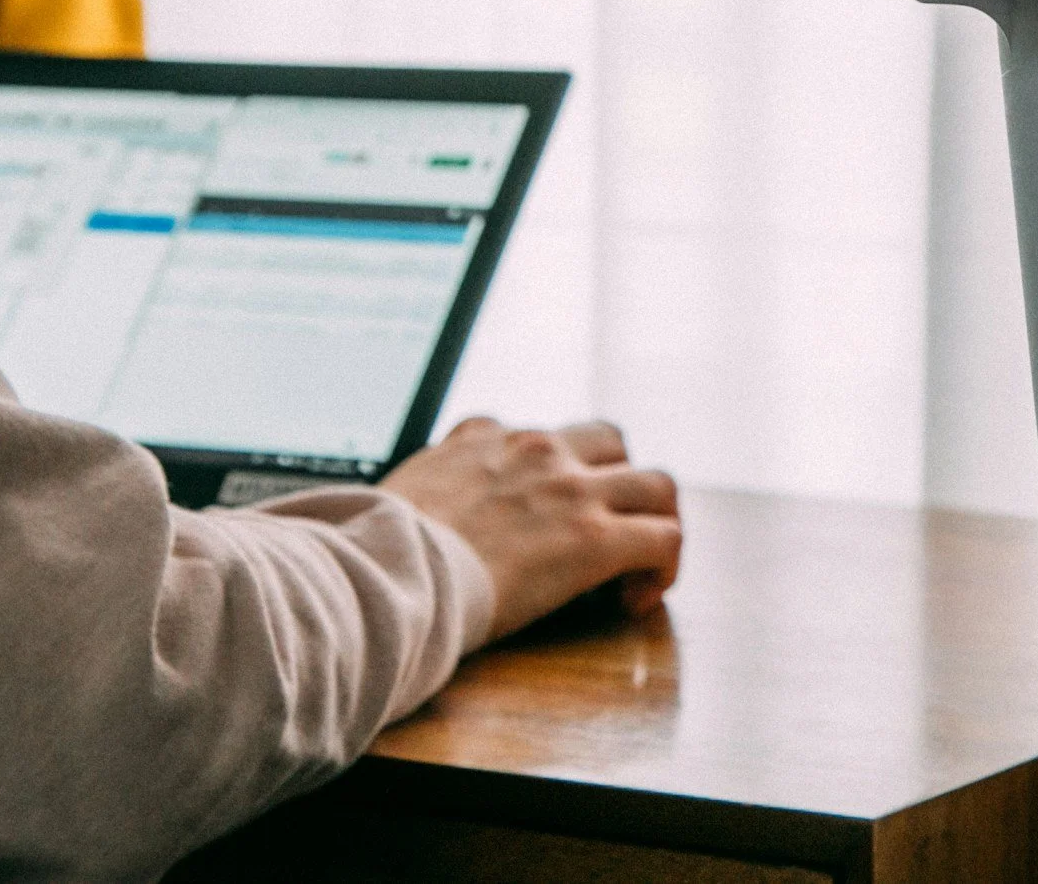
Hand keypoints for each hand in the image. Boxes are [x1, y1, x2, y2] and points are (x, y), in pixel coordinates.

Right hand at [382, 418, 680, 640]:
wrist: (385, 567)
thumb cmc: (372, 548)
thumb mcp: (388, 498)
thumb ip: (409, 496)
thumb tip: (381, 524)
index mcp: (480, 441)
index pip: (528, 436)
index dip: (547, 475)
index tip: (539, 521)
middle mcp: (534, 451)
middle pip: (608, 441)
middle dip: (617, 483)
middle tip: (605, 533)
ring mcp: (570, 490)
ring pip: (656, 484)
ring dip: (657, 521)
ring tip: (641, 566)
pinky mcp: (593, 538)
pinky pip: (664, 537)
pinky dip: (663, 566)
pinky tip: (636, 600)